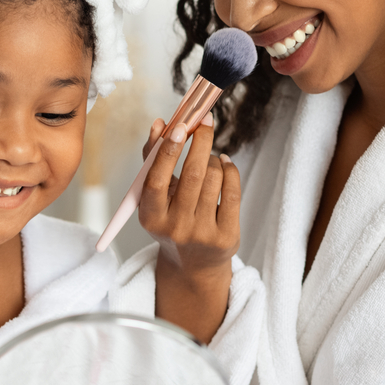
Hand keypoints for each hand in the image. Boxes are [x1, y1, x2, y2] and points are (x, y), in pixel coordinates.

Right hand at [139, 114, 240, 342]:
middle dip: (201, 141)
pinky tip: (224, 164)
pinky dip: (229, 169)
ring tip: (209, 158)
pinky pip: (233, 190)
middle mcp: (175, 227)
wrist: (193, 263)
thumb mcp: (155, 197)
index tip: (179, 125)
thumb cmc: (171, 218)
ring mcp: (202, 233)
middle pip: (194, 174)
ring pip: (214, 178)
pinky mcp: (226, 236)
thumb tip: (159, 124)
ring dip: (213, 158)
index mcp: (151, 217)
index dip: (168, 151)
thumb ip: (153, 159)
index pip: (156, 180)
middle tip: (205, 120)